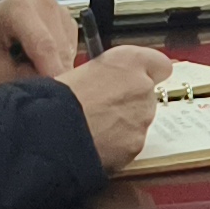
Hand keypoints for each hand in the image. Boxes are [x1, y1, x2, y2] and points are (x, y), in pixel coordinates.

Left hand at [0, 0, 84, 85]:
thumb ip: (20, 77)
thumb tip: (50, 83)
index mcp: (18, 9)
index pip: (44, 46)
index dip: (52, 73)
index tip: (54, 95)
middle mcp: (42, 3)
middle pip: (61, 49)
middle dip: (54, 73)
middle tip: (38, 88)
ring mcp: (57, 7)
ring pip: (69, 49)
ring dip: (57, 65)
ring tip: (32, 69)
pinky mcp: (66, 16)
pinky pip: (72, 45)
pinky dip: (60, 58)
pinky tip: (41, 59)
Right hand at [65, 44, 174, 172]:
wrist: (49, 130)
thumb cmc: (56, 98)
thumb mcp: (81, 72)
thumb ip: (106, 76)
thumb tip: (106, 84)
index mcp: (128, 61)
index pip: (160, 64)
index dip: (149, 74)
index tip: (138, 81)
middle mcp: (142, 86)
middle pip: (147, 97)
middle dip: (129, 104)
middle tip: (103, 110)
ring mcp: (142, 117)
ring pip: (139, 123)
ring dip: (123, 126)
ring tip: (94, 129)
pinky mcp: (136, 145)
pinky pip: (130, 145)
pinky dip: (117, 147)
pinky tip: (95, 144)